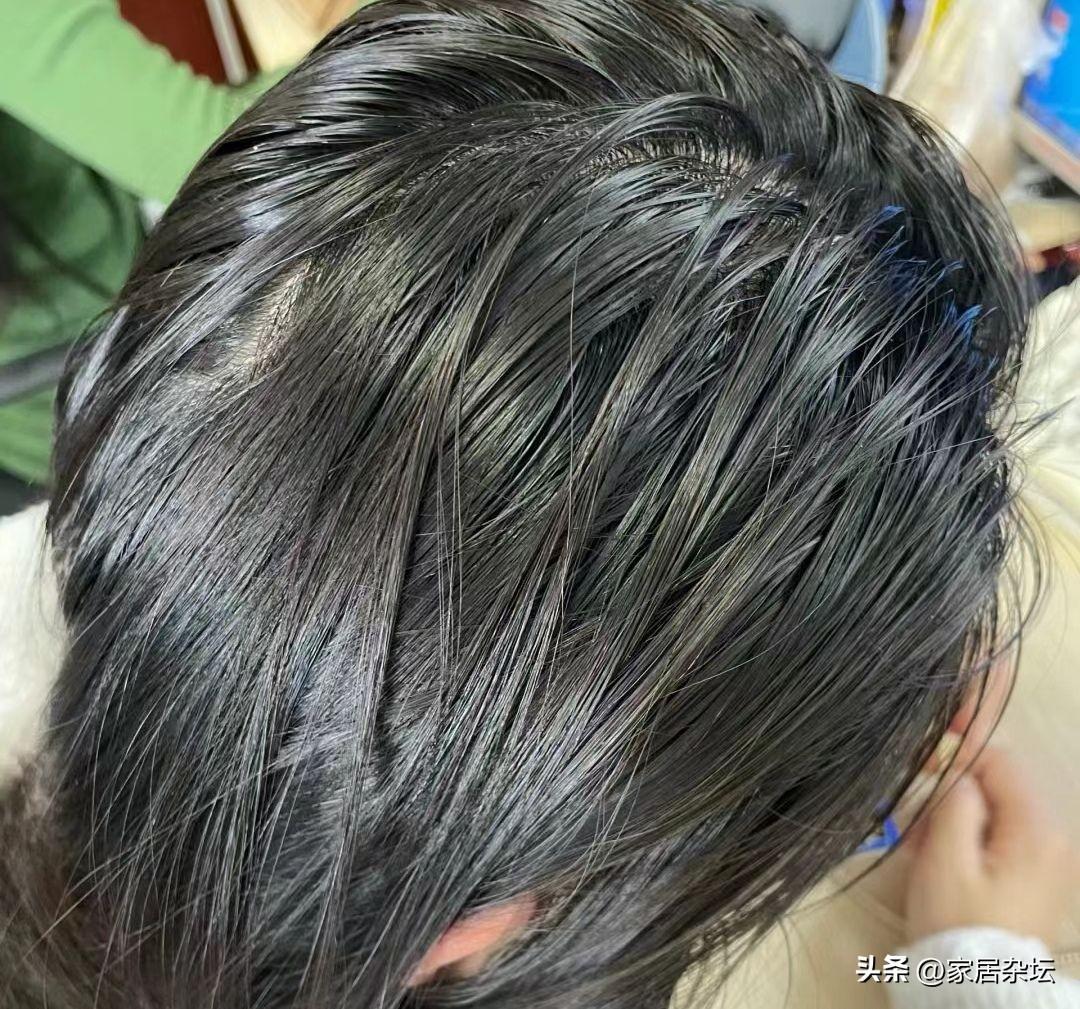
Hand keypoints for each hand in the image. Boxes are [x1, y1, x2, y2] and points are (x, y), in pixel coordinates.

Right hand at [905, 746, 1078, 946]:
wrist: (979, 986)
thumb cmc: (958, 920)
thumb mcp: (946, 856)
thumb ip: (954, 801)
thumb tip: (958, 769)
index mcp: (1037, 828)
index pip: (1001, 761)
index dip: (959, 756)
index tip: (922, 768)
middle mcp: (1054, 837)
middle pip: (1000, 786)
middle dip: (954, 793)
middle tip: (916, 819)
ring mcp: (1049, 859)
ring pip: (997, 811)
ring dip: (956, 817)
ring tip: (920, 844)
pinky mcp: (1037, 877)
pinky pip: (1003, 837)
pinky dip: (970, 837)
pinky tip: (940, 858)